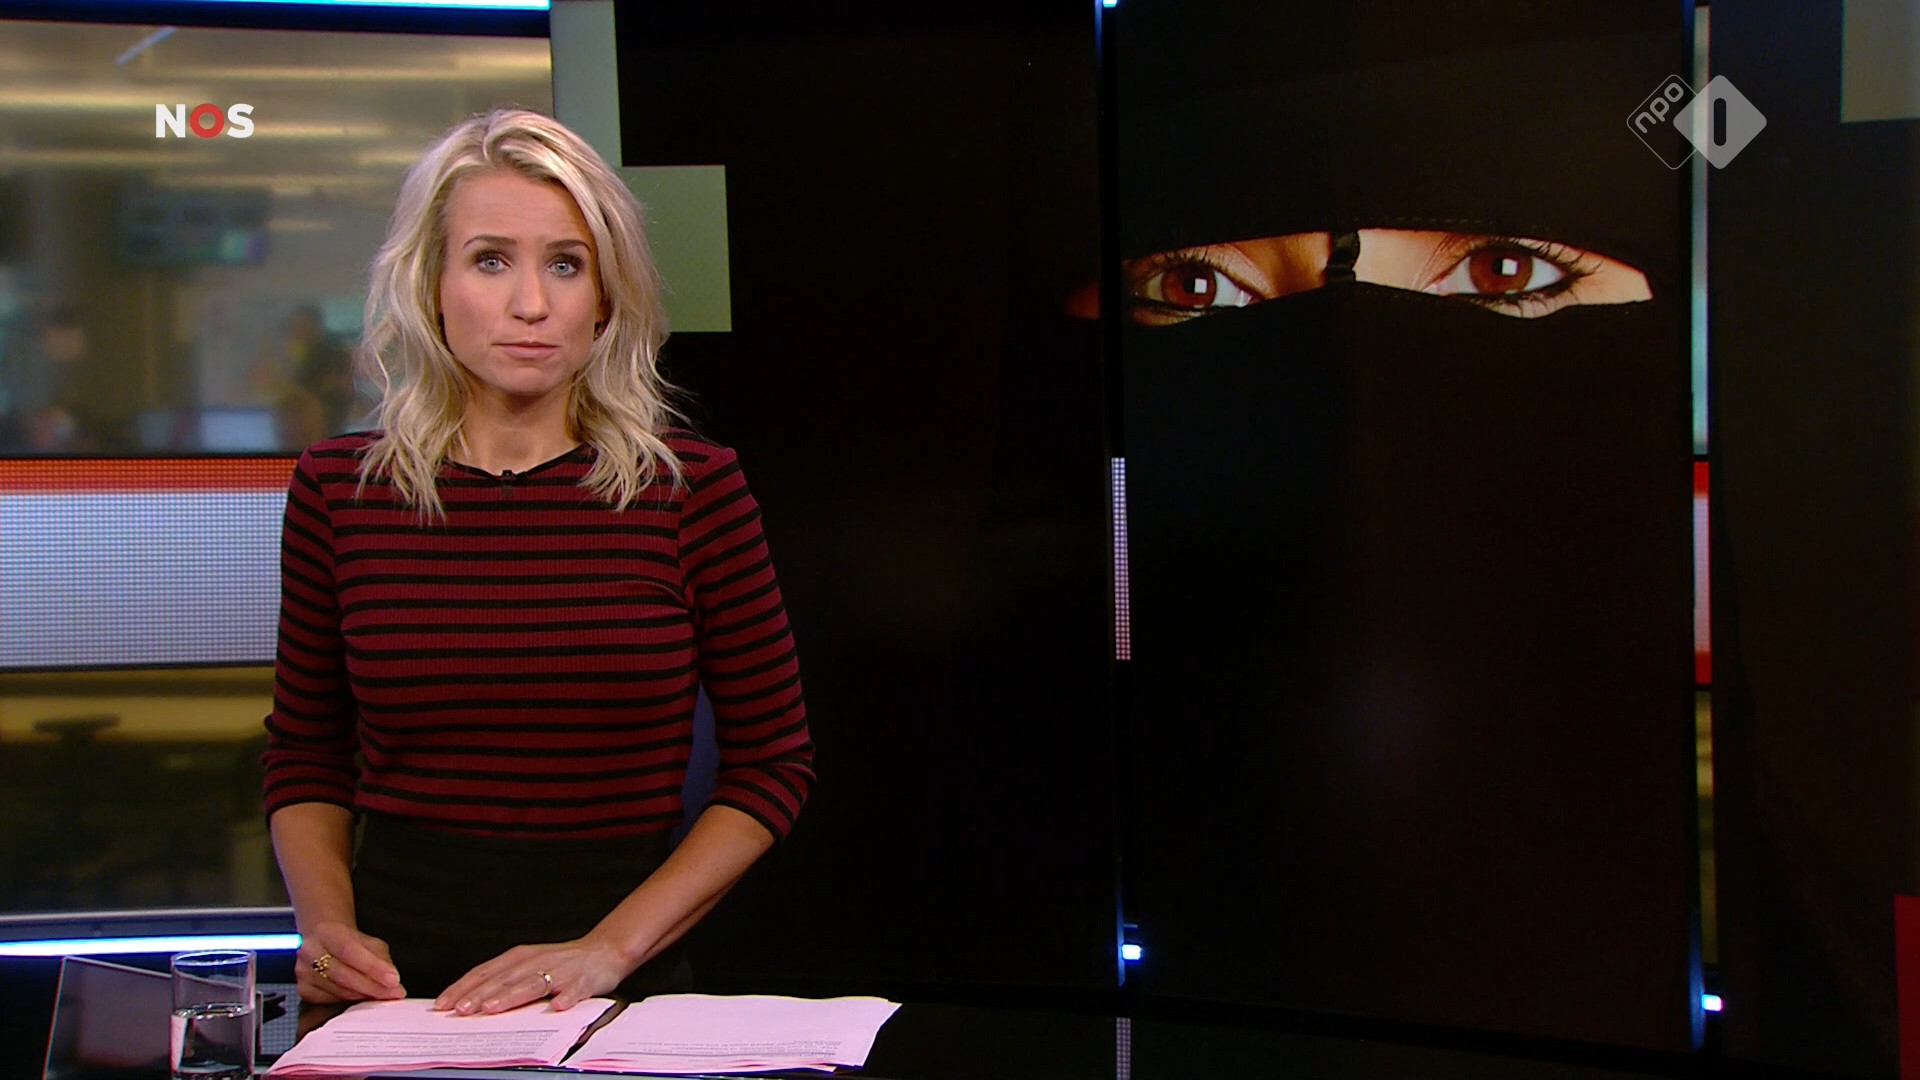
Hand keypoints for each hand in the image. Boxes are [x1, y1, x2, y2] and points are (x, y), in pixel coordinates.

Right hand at [295, 920, 405, 1003]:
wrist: (324, 943)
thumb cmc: (348, 943)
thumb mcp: (369, 942)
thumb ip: (381, 959)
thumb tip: (392, 982)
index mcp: (326, 931)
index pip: (350, 950)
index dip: (372, 967)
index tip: (393, 979)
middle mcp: (310, 951)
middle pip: (342, 974)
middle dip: (372, 986)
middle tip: (393, 993)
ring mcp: (303, 971)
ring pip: (337, 990)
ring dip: (363, 995)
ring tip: (382, 995)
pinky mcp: (303, 989)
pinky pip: (330, 1000)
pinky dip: (349, 1000)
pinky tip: (362, 997)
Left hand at [434, 934, 631, 1014]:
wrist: (603, 951)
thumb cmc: (561, 963)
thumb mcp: (528, 966)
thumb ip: (503, 982)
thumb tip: (468, 1002)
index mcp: (519, 957)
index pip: (485, 972)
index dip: (463, 988)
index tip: (443, 1004)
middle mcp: (537, 961)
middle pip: (504, 979)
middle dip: (481, 995)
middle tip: (461, 1010)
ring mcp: (560, 970)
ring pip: (533, 983)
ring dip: (512, 996)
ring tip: (494, 1008)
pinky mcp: (584, 980)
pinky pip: (575, 990)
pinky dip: (566, 997)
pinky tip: (558, 1006)